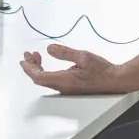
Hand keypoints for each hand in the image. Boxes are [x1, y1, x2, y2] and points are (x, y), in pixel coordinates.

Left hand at [20, 44, 135, 94]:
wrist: (115, 81)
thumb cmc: (102, 70)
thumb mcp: (83, 56)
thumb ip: (65, 53)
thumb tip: (50, 48)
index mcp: (64, 80)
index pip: (38, 76)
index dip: (28, 68)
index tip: (24, 59)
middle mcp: (63, 87)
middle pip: (39, 79)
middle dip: (31, 66)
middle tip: (29, 55)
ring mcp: (67, 89)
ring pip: (46, 80)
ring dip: (39, 69)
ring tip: (37, 57)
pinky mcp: (71, 88)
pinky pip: (53, 81)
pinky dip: (47, 72)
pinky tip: (49, 65)